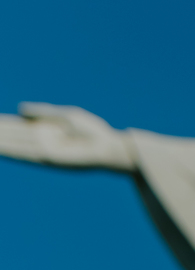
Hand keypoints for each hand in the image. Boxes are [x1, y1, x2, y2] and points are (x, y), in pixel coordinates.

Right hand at [0, 103, 134, 169]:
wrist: (109, 147)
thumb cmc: (93, 132)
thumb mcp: (64, 116)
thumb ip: (43, 113)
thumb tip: (20, 110)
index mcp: (44, 130)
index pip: (17, 126)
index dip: (3, 124)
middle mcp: (41, 141)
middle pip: (13, 135)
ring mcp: (44, 150)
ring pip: (15, 144)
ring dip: (1, 142)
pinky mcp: (50, 158)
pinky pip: (26, 153)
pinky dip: (11, 151)